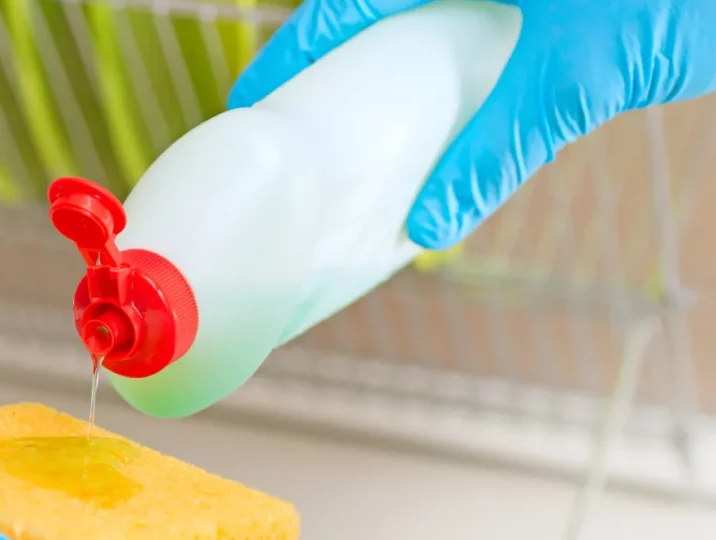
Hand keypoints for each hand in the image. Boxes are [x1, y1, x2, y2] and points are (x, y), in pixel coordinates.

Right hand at [229, 0, 715, 248]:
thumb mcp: (583, 70)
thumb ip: (502, 144)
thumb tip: (430, 225)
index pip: (344, 4)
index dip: (291, 56)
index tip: (249, 107)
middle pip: (373, 23)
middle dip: (331, 79)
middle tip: (294, 144)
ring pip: (423, 38)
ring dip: (389, 93)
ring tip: (351, 154)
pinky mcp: (541, 11)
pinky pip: (473, 52)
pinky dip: (449, 96)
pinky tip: (439, 142)